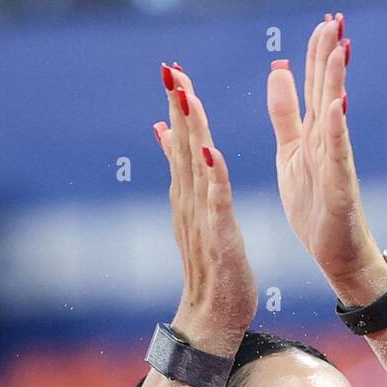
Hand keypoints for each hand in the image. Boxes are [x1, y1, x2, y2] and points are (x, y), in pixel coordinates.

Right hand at [154, 63, 257, 355]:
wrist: (212, 316)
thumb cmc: (210, 267)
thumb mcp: (195, 213)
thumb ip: (181, 173)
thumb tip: (166, 134)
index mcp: (188, 194)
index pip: (182, 142)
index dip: (178, 106)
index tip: (173, 70)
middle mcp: (189, 202)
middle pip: (183, 146)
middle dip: (178, 107)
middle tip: (171, 69)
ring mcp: (202, 219)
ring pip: (196, 167)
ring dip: (191, 132)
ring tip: (187, 98)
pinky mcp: (219, 237)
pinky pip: (217, 202)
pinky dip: (214, 177)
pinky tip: (212, 153)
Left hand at [266, 14, 386, 303]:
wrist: (337, 253)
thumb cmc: (315, 207)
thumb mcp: (291, 153)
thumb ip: (285, 115)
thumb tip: (279, 70)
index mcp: (311, 133)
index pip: (313, 85)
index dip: (316, 54)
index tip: (323, 21)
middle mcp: (327, 141)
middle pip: (327, 91)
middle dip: (330, 55)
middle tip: (336, 20)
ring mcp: (335, 162)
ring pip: (334, 115)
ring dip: (337, 81)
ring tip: (340, 48)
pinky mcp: (339, 186)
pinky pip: (338, 155)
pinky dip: (336, 130)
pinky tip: (336, 106)